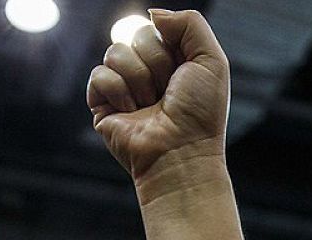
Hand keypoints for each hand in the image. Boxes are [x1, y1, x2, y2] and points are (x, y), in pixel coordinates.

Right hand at [89, 9, 228, 183]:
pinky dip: (119, 92)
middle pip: (137, 35)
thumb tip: (153, 14)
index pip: (158, 27)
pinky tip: (131, 112)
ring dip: (139, 79)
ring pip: (116, 52)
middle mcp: (147, 71)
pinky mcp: (102, 103)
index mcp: (172, 60)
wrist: (180, 153)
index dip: (170, 44)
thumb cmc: (200, 113)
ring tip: (150, 105)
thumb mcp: (211, 60)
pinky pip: (100, 74)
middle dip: (157, 62)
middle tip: (168, 92)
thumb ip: (190, 23)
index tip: (184, 72)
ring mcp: (123, 86)